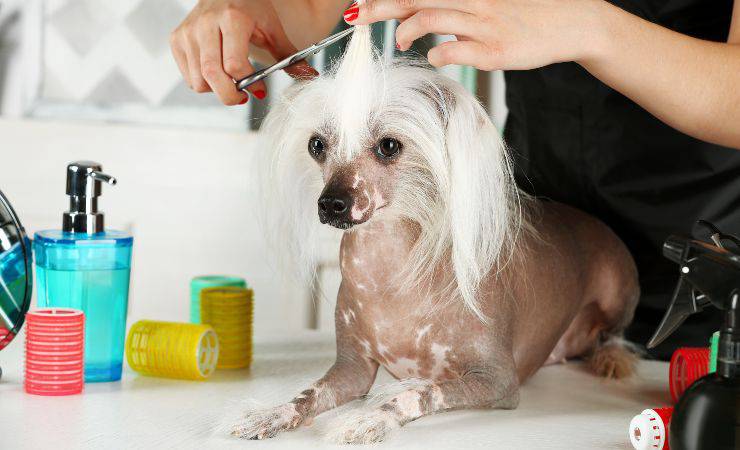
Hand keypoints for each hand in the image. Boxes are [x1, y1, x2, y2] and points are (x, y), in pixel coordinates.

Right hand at [170, 0, 318, 104]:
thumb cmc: (249, 10)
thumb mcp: (271, 30)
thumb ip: (288, 56)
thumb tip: (308, 76)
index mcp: (232, 19)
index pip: (234, 65)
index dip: (248, 84)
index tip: (260, 90)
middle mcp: (206, 24)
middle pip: (211, 75)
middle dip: (229, 95)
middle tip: (242, 98)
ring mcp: (188, 32)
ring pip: (198, 80)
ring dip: (215, 90)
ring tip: (229, 81)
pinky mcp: (176, 39)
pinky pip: (188, 76)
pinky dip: (202, 82)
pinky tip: (216, 72)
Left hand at [344, 0, 604, 70]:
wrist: (573, 22)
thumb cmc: (527, 12)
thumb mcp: (491, 1)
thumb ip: (457, 5)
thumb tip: (423, 13)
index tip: (364, 1)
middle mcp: (475, 0)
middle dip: (381, 7)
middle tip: (356, 15)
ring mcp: (484, 24)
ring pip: (432, 18)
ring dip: (407, 29)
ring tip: (401, 39)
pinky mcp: (495, 51)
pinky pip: (454, 51)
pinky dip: (436, 54)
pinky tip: (434, 56)